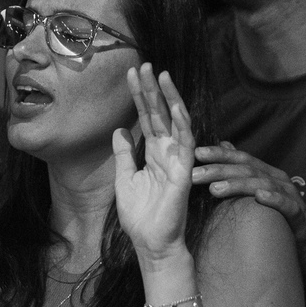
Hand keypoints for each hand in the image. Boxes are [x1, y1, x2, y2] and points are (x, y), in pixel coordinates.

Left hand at [113, 64, 192, 262]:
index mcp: (153, 152)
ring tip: (162, 75)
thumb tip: (119, 130)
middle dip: (153, 88)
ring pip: (176, 121)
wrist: (151, 242)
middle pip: (160, 113)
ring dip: (170, 98)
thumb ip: (124, 154)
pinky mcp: (184, 171)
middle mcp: (167, 151)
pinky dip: (182, 125)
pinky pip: (186, 144)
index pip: (147, 117)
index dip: (140, 95)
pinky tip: (176, 106)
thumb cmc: (140, 215)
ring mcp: (177, 159)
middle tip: (145, 64)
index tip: (132, 73)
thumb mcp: (124, 179)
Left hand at [191, 143, 305, 281]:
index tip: (196, 153)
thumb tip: (224, 145)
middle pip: (246, 170)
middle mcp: (279, 181)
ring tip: (215, 189)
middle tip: (195, 174)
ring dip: (238, 185)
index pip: (240, 159)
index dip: (219, 154)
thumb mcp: (256, 194)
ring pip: (262, 184)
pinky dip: (273, 199)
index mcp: (267, 174)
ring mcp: (291, 196)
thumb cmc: (278, 220)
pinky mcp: (300, 216)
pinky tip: (259, 197)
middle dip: (219, 170)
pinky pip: (286, 205)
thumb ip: (240, 172)